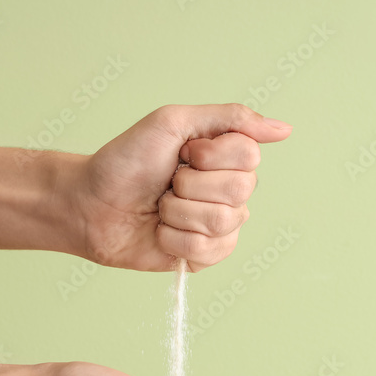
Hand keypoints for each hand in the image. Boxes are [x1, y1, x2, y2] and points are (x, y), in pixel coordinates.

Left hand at [76, 104, 292, 271]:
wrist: (90, 203)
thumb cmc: (127, 159)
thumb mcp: (175, 122)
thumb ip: (232, 119)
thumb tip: (285, 129)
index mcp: (228, 159)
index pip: (250, 158)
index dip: (210, 155)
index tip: (182, 153)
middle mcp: (231, 193)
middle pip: (239, 190)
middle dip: (190, 184)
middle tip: (168, 181)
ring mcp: (220, 227)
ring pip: (222, 221)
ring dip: (178, 212)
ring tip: (160, 207)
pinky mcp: (204, 257)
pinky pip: (206, 250)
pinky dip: (173, 239)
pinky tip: (160, 232)